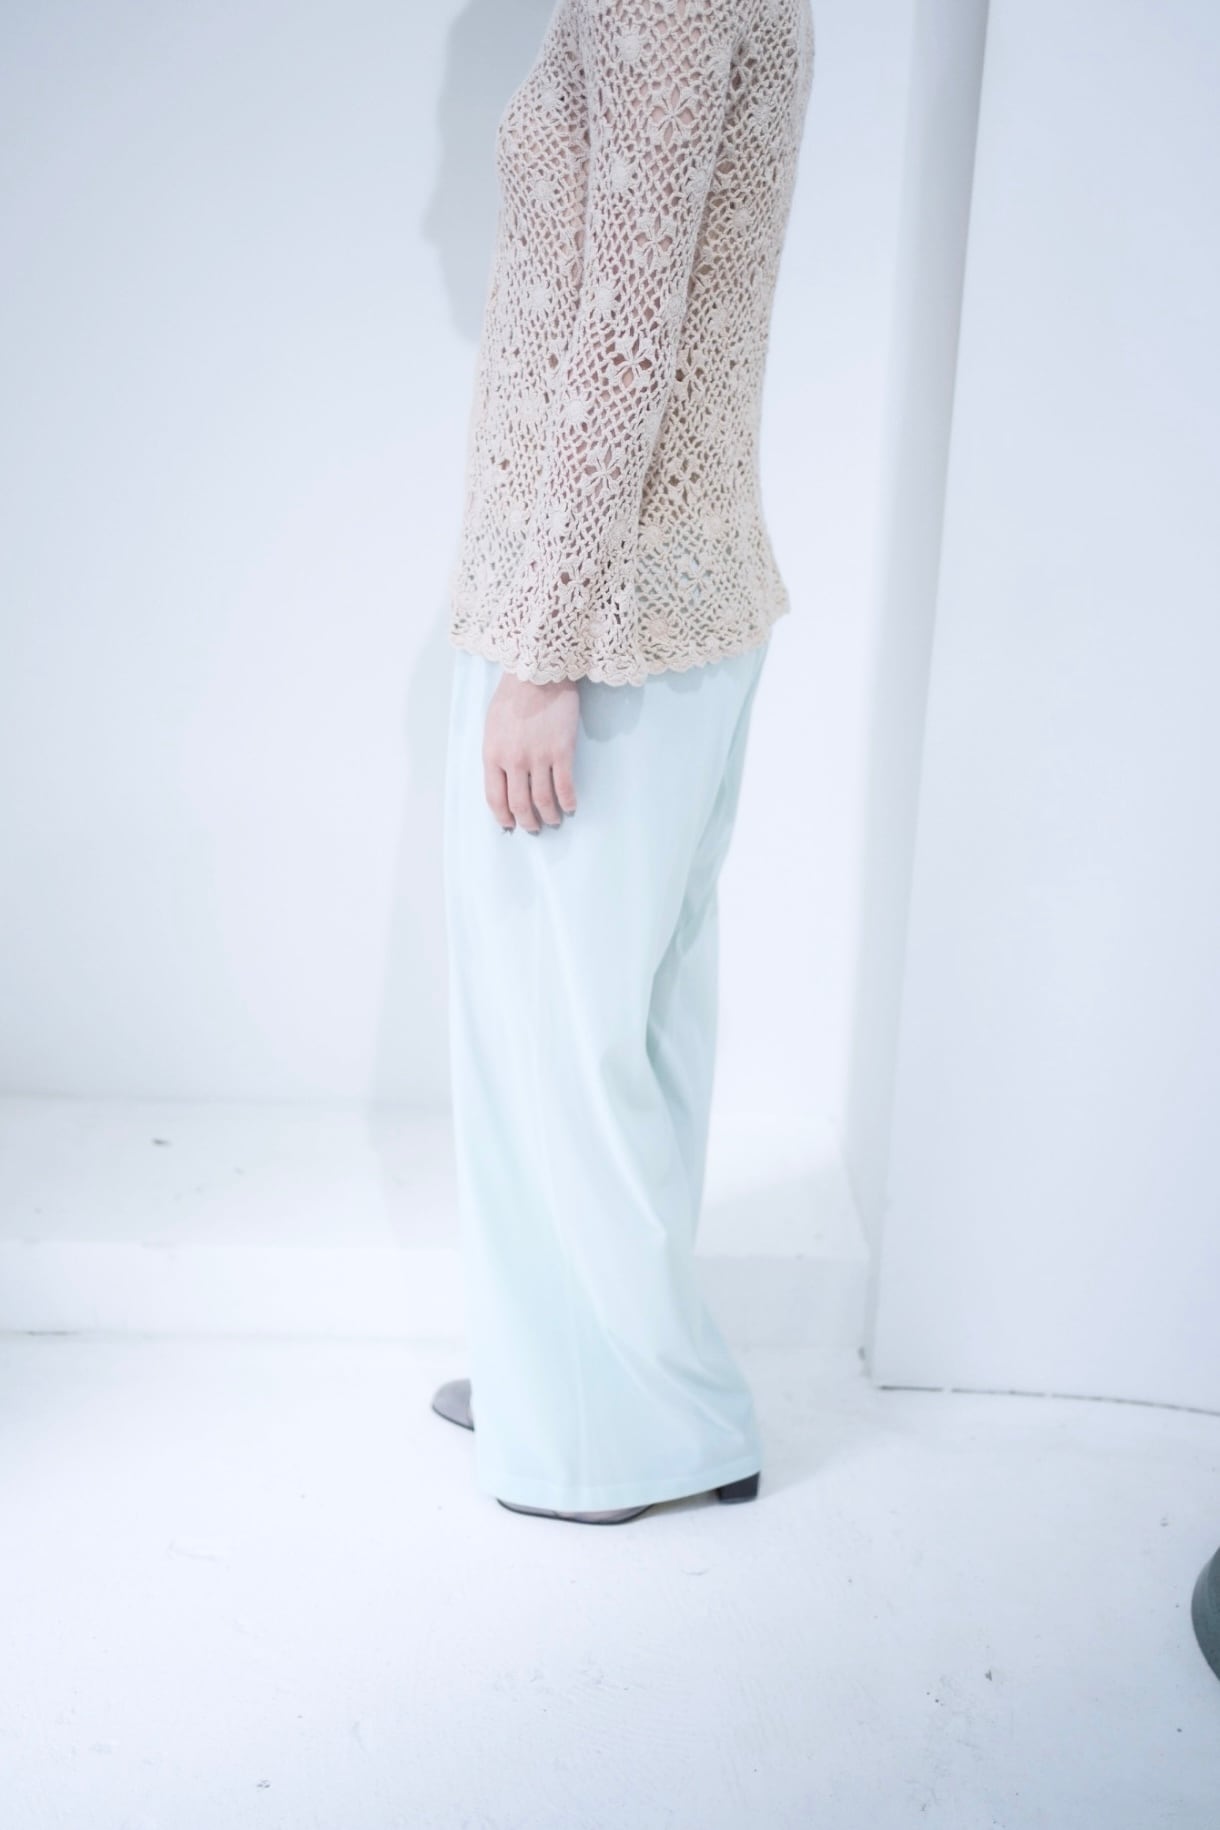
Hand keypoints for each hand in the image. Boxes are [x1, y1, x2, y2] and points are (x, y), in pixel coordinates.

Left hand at [483, 670, 579, 832]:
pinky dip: (568, 802)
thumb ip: (496, 753)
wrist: (538, 673)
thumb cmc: (513, 696)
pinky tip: (570, 807)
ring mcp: (538, 757)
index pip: (495, 798)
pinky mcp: (561, 752)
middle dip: (527, 822)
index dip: (503, 816)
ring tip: (553, 820)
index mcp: (493, 755)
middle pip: (519, 805)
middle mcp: (514, 761)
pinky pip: (565, 787)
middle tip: (533, 827)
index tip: (509, 824)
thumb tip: (503, 778)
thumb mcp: (492, 726)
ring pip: (543, 801)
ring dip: (548, 816)